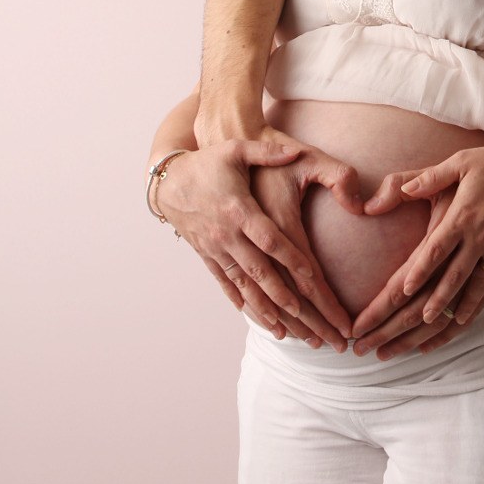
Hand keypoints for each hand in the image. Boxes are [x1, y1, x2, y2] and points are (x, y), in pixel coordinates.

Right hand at [156, 137, 360, 350]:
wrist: (169, 176)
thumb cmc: (211, 160)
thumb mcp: (238, 148)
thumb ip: (269, 150)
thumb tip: (296, 149)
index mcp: (240, 209)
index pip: (270, 240)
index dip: (291, 259)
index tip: (314, 280)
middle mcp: (227, 235)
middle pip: (262, 273)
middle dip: (289, 302)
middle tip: (313, 324)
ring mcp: (216, 249)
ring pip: (245, 286)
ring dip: (268, 311)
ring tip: (290, 334)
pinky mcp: (207, 256)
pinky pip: (227, 284)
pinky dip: (244, 304)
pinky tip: (262, 321)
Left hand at [357, 143, 483, 338]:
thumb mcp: (461, 162)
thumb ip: (431, 177)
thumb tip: (404, 188)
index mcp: (463, 216)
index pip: (436, 249)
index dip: (420, 270)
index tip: (405, 289)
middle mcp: (481, 236)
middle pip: (457, 274)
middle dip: (440, 299)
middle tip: (424, 319)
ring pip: (482, 282)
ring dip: (469, 303)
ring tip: (456, 321)